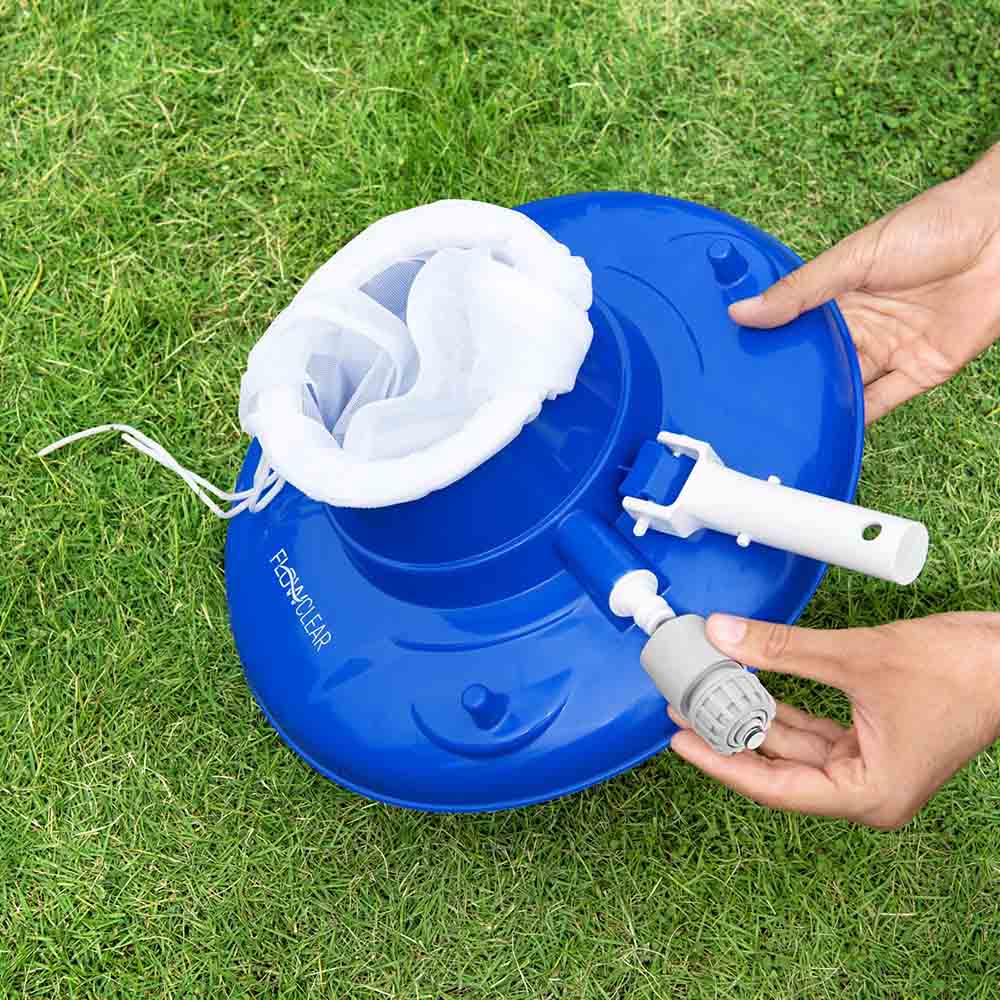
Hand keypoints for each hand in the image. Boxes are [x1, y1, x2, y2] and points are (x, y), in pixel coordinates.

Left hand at [669, 612, 999, 828]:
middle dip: (732, 735)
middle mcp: (867, 790)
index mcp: (867, 793)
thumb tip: (725, 635)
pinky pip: (816, 731)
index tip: (682, 743)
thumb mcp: (855, 656)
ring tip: (707, 693)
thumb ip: (783, 649)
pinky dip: (784, 708)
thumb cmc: (960, 672)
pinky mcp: (873, 742)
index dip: (721, 763)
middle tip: (684, 710)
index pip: (774, 788)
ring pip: (796, 747)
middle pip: (781, 769)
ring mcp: (870, 767)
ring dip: (755, 718)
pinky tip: (752, 684)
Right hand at [730, 143, 999, 422]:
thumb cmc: (936, 226)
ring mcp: (891, 349)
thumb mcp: (855, 256)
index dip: (768, 345)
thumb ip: (801, 290)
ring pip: (846, 384)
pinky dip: (859, 419)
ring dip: (821, 402)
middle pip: (818, 361)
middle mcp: (863, 325)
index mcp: (841, 294)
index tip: (735, 364)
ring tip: (784, 423)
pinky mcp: (922, 371)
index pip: (794, 327)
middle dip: (791, 380)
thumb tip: (744, 310)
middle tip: (752, 402)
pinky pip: (883, 402)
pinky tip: (830, 431)